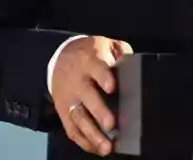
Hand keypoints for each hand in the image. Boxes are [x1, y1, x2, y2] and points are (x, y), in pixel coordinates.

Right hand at [50, 35, 132, 155]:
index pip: (97, 68)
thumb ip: (120, 52)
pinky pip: (71, 129)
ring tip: (107, 147)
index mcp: (89, 61)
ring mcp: (69, 98)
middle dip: (99, 111)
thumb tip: (132, 65)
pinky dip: (83, 141)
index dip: (104, 77)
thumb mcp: (105, 44)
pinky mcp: (63, 111)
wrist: (59, 57)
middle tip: (111, 124)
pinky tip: (97, 148)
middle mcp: (77, 81)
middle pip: (87, 96)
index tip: (112, 87)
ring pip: (78, 117)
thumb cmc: (90, 53)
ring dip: (92, 134)